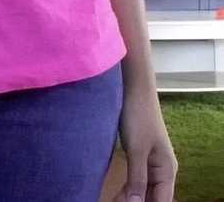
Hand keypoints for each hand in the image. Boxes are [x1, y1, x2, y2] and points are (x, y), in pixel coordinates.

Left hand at [113, 86, 177, 201]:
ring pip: (143, 189)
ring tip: (114, 201)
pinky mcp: (139, 154)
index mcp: (167, 170)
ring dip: (130, 197)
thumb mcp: (137, 149)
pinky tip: (117, 193)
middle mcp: (162, 169)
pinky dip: (128, 187)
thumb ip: (136, 178)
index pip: (161, 201)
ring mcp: (151, 162)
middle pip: (152, 197)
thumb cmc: (138, 117)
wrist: (134, 90)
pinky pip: (136, 178)